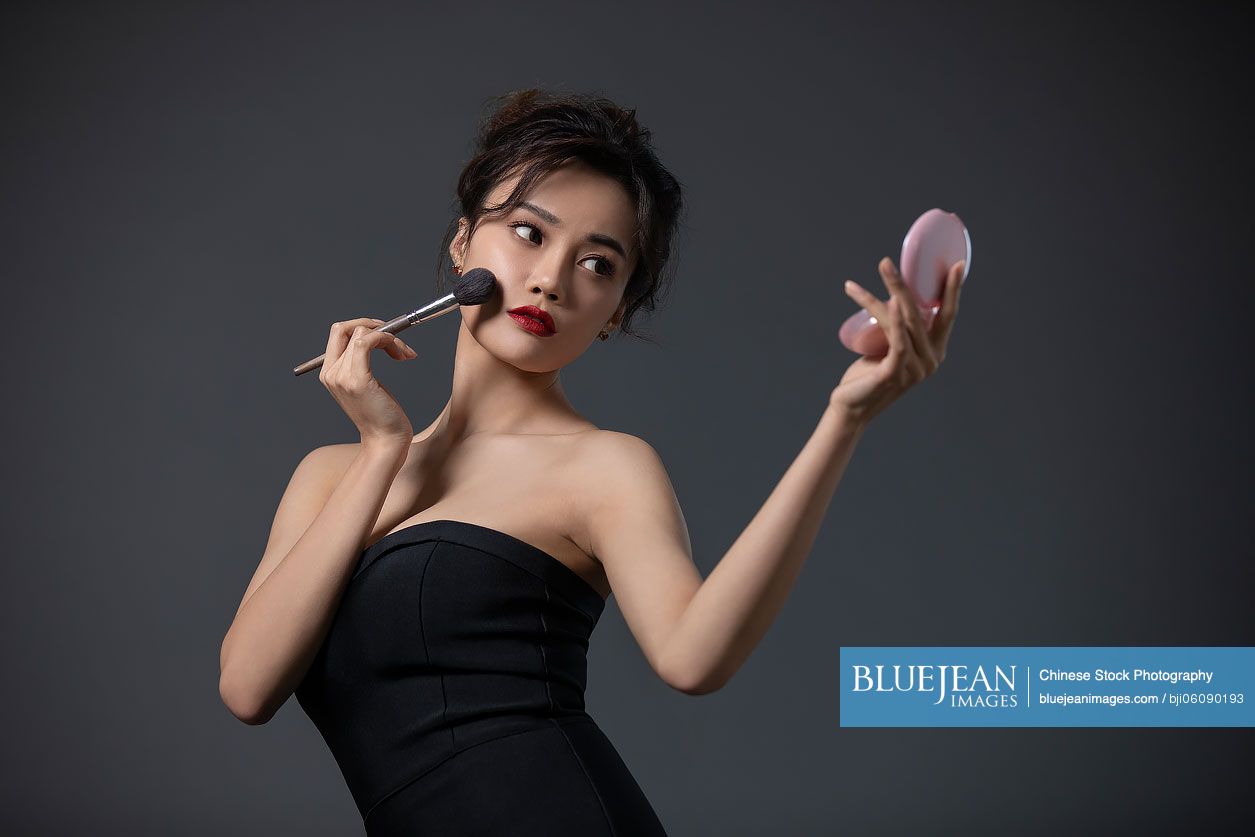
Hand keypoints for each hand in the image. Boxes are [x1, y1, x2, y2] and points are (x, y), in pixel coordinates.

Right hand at [318, 317, 419, 447]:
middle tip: (395, 337)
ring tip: (405, 354)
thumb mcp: (367, 386)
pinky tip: (403, 355)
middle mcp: (330, 373)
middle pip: (343, 328)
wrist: (385, 441)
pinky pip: (367, 342)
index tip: (386, 335)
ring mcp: (341, 376)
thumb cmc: (382, 415)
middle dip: (373, 325)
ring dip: (390, 338)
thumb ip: (361, 364)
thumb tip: (378, 336)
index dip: (362, 326)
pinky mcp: (357, 380)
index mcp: (329, 374)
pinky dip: (388, 340)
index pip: (337, 333)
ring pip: (361, 333)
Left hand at [829, 257, 963, 424]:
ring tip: (877, 271)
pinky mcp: (895, 374)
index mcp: (934, 351)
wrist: (851, 407)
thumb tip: (897, 302)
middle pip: (921, 314)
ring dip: (890, 292)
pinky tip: (892, 303)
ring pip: (904, 323)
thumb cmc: (868, 375)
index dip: (953, 291)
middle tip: (885, 261)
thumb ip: (900, 332)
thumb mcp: (889, 348)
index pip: (948, 316)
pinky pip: (898, 343)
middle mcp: (931, 360)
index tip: (957, 265)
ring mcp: (915, 369)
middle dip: (905, 284)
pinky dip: (894, 321)